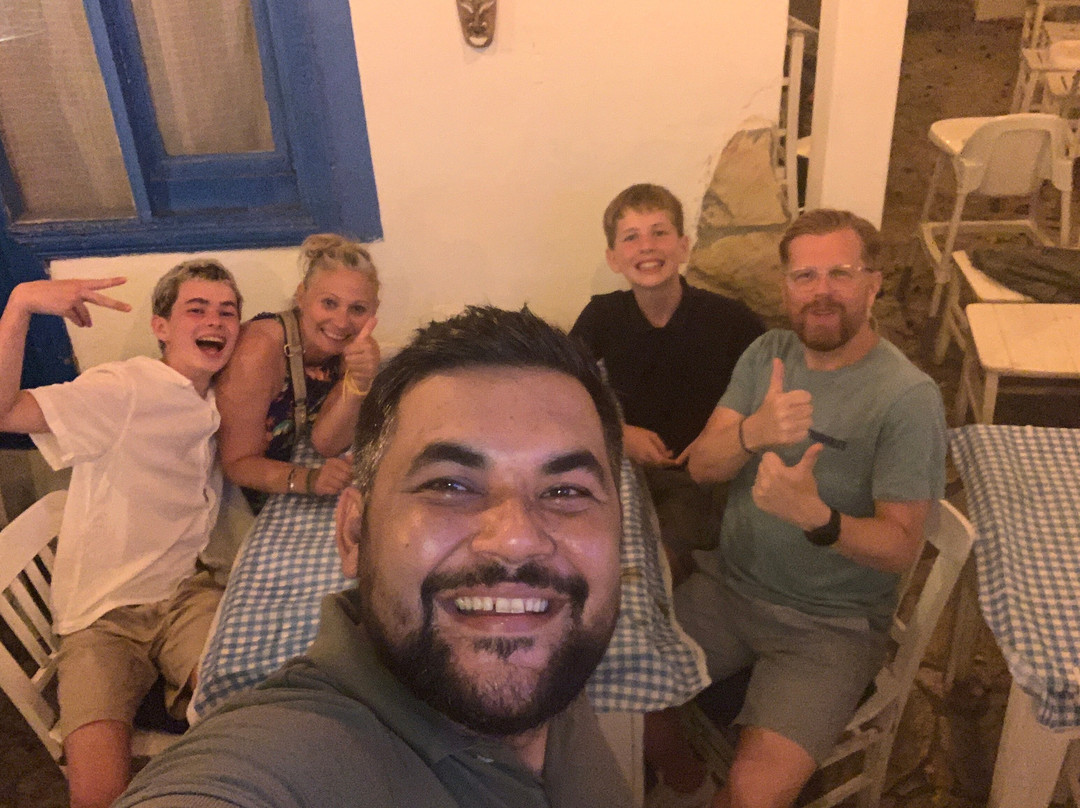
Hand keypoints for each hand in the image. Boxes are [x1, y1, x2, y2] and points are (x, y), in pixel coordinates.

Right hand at [11, 277, 130, 327]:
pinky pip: (77, 320)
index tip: (125, 279)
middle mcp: (78, 290)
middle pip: (101, 300)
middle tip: (130, 309)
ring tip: (88, 325)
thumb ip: (79, 301)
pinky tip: (79, 324)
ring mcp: (73, 299)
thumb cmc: (49, 293)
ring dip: (87, 321)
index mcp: (79, 283)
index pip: (99, 283)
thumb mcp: (66, 291)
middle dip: (116, 305)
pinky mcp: (66, 308)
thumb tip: (87, 321)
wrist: (30, 295)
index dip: (112, 281)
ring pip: (85, 315)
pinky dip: (78, 323)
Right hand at [311, 456, 352, 495]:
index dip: (352, 473)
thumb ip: (345, 461)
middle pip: (345, 477)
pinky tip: (334, 488)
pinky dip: (336, 490)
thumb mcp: (336, 464)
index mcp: (332, 461)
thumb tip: (352, 455)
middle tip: (347, 482)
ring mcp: (324, 477)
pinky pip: (334, 490)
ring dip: (342, 486)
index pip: (348, 468)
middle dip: (348, 480)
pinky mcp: (321, 486)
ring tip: (340, 485)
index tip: (351, 475)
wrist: (311, 478)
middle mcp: (327, 468)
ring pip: (340, 484)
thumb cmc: (327, 471)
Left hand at [342, 317, 378, 395]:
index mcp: (370, 343)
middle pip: (350, 351)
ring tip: (356, 364)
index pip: (355, 343)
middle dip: (348, 356)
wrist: (365, 375)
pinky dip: (354, 371)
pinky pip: (354, 370)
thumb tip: (375, 317)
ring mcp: (373, 362)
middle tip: (354, 358)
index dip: (350, 348)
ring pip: (350, 361)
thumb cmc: (361, 355)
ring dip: (350, 364)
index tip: (354, 350)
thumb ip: (367, 329)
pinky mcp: (371, 372)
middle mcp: (374, 351)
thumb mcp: (361, 341)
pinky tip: (358, 371)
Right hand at [623, 424, 676, 466]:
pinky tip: (655, 453)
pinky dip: (654, 460)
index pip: (663, 462)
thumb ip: (660, 445)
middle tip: (671, 454)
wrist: (619, 436)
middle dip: (666, 462)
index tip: (677, 461)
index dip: (670, 462)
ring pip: (654, 465)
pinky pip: (649, 463)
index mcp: (650, 453)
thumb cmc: (636, 433)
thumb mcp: (651, 435)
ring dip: (660, 461)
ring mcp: (641, 462)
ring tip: (664, 452)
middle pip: (659, 465)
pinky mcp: (637, 462)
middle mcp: (646, 460)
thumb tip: (667, 452)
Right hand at [745, 358, 811, 448]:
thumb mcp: (771, 393)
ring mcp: (787, 427)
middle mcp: (784, 413)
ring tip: (794, 421)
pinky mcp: (788, 439)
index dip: (802, 399)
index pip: (807, 397)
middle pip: (809, 409)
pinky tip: (792, 430)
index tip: (795, 403)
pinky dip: (801, 432)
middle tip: (795, 413)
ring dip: (804, 422)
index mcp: (781, 400)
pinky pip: (805, 433)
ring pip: (809, 421)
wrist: (755, 432)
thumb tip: (778, 359)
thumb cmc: (766, 410)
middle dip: (804, 411)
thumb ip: (777, 376)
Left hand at [751, 443, 827, 528]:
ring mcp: (759, 492)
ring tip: (778, 485)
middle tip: (782, 475)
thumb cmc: (806, 490)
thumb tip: (819, 444)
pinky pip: (755, 489)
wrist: (806, 513)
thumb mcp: (806, 471)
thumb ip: (810, 456)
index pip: (767, 456)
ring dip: (766, 478)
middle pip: (762, 466)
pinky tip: (773, 493)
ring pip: (758, 477)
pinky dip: (762, 490)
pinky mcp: (758, 502)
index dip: (776, 459)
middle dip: (771, 468)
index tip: (784, 466)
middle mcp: (764, 481)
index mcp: (775, 471)